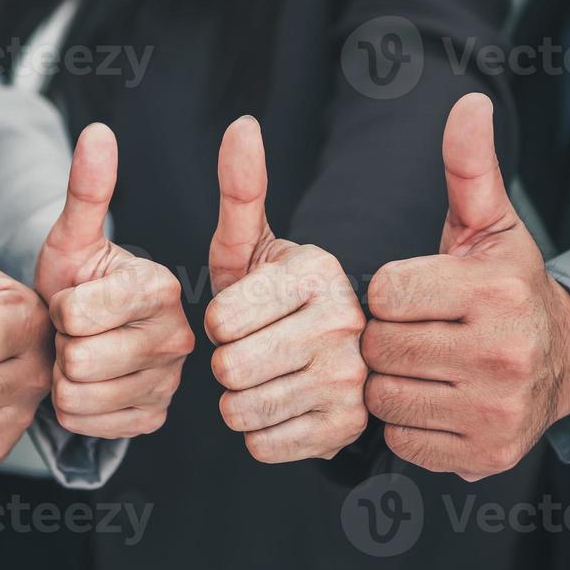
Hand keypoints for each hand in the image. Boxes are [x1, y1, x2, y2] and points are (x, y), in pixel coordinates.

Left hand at [33, 124, 192, 437]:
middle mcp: (178, 336)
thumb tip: (97, 131)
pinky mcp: (152, 419)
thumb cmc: (73, 283)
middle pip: (78, 359)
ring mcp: (170, 383)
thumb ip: (86, 190)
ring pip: (78, 395)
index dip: (58, 309)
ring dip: (61, 379)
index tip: (71, 300)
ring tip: (76, 356)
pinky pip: (86, 423)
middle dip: (58, 346)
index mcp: (160, 286)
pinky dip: (73, 410)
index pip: (76, 313)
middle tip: (71, 334)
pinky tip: (85, 387)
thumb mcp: (71, 240)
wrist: (80, 339)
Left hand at [203, 116, 368, 462]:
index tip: (239, 315)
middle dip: (223, 364)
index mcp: (322, 273)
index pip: (221, 319)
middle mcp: (348, 325)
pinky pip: (260, 445)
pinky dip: (258, 432)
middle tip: (250, 351)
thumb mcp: (253, 246)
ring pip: (241, 410)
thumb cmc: (274, 298)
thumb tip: (242, 124)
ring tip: (264, 377)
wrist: (328, 360)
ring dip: (237, 400)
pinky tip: (280, 406)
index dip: (215, 323)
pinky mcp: (347, 431)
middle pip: (229, 368)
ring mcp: (354, 383)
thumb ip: (241, 190)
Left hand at [361, 93, 569, 480]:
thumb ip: (468, 166)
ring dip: (393, 383)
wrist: (563, 362)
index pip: (384, 294)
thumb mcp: (490, 225)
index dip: (388, 294)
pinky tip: (437, 399)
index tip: (416, 294)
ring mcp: (495, 409)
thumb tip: (468, 101)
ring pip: (385, 398)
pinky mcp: (485, 454)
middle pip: (380, 349)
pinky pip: (401, 441)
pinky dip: (408, 424)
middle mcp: (500, 352)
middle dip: (387, 339)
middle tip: (419, 332)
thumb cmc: (507, 286)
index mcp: (493, 291)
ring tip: (427, 365)